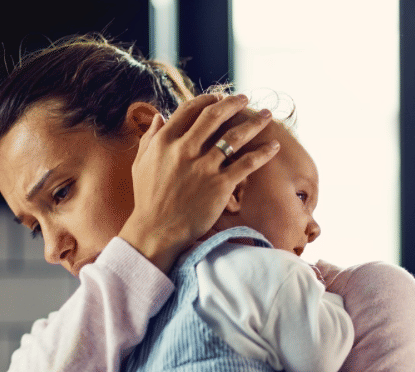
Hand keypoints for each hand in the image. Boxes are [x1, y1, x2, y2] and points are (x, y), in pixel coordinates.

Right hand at [119, 93, 279, 272]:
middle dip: (233, 103)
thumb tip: (159, 117)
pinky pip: (247, 163)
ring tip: (267, 115)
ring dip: (254, 122)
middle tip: (245, 99)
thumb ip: (149, 138)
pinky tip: (274, 146)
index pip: (189, 110)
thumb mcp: (141, 164)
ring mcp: (204, 167)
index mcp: (165, 141)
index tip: (218, 97)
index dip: (206, 100)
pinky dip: (263, 153)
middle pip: (214, 115)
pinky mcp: (220, 185)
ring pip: (235, 136)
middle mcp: (185, 149)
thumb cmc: (148, 200)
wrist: (157, 231)